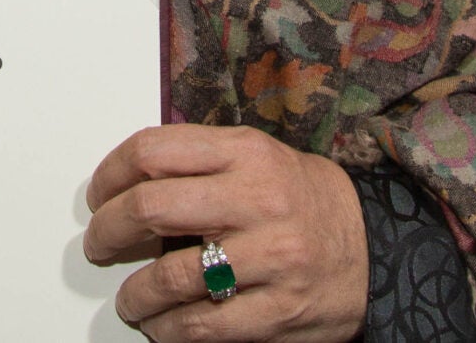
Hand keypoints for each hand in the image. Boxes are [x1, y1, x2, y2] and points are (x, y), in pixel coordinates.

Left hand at [84, 124, 368, 341]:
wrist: (377, 251)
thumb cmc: (306, 203)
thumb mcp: (260, 160)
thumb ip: (203, 165)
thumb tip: (129, 185)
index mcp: (247, 153)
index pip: (153, 150)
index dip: (110, 175)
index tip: (99, 196)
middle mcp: (258, 198)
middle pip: (149, 207)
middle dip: (108, 231)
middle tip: (100, 244)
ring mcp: (271, 257)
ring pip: (170, 277)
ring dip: (135, 294)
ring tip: (131, 298)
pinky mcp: (278, 310)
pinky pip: (201, 326)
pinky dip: (168, 330)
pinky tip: (162, 326)